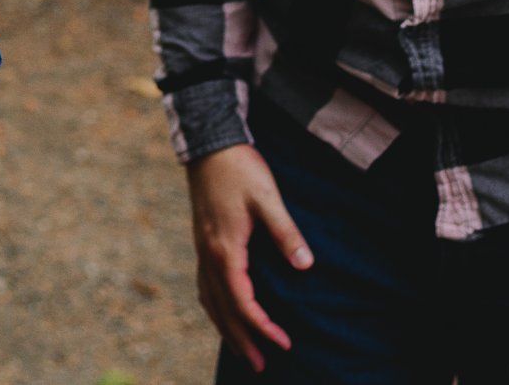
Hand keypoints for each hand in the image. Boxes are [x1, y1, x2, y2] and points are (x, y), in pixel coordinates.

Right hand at [186, 143, 312, 372]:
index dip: (263, 326)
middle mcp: (208, 254)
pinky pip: (205, 286)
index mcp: (225, 248)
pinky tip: (224, 313)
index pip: (243, 301)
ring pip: (210, 300)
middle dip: (242, 340)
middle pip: (223, 309)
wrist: (210, 145)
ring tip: (243, 350)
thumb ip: (286, 232)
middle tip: (262, 365)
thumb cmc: (240, 169)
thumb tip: (306, 265)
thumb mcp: (268, 198)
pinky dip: (215, 308)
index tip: (285, 342)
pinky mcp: (203, 242)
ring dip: (225, 328)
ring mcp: (202, 249)